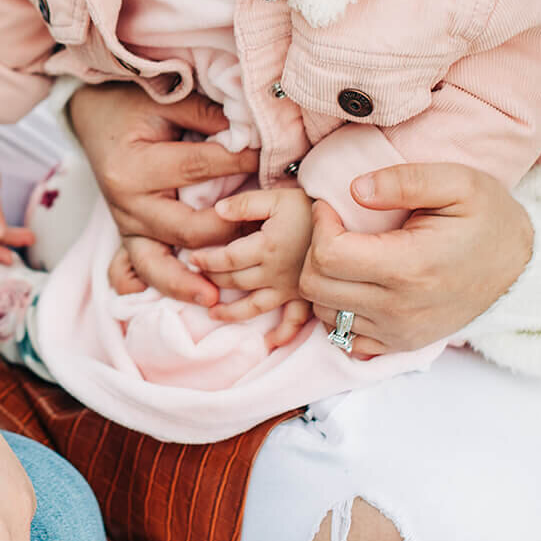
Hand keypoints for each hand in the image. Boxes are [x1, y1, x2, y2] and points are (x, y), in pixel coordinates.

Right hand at [66, 84, 256, 302]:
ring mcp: (125, 224)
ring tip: (214, 299)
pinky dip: (167, 285)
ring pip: (158, 264)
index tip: (269, 157)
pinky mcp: (128, 235)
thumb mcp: (166, 99)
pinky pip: (142, 269)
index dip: (239, 162)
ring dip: (188, 283)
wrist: (93, 115)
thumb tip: (252, 134)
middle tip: (266, 227)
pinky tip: (192, 296)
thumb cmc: (130, 104)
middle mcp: (127, 203)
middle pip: (188, 228)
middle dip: (230, 230)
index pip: (198, 169)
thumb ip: (207, 116)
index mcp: (135, 167)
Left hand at [191, 187, 314, 346]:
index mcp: (266, 247)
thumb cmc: (309, 206)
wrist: (348, 219)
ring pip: (255, 306)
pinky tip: (270, 342)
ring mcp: (291, 288)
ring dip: (232, 312)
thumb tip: (216, 211)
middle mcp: (276, 273)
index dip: (206, 260)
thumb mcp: (276, 197)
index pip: (226, 260)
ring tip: (214, 313)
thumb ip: (245, 204)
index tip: (193, 258)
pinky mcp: (306, 296)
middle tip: (197, 278)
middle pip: (236, 282)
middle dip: (213, 280)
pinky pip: (294, 321)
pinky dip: (283, 334)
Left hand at [299, 163, 532, 356]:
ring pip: (324, 312)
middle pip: (316, 286)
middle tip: (336, 227)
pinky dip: (338, 309)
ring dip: (323, 279)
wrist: (522, 268)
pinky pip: (343, 336)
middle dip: (314, 250)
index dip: (320, 224)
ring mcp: (399, 332)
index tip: (332, 206)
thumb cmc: (489, 219)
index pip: (328, 255)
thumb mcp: (459, 182)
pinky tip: (356, 282)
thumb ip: (404, 180)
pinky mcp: (400, 344)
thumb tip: (354, 190)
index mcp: (410, 267)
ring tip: (346, 252)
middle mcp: (400, 309)